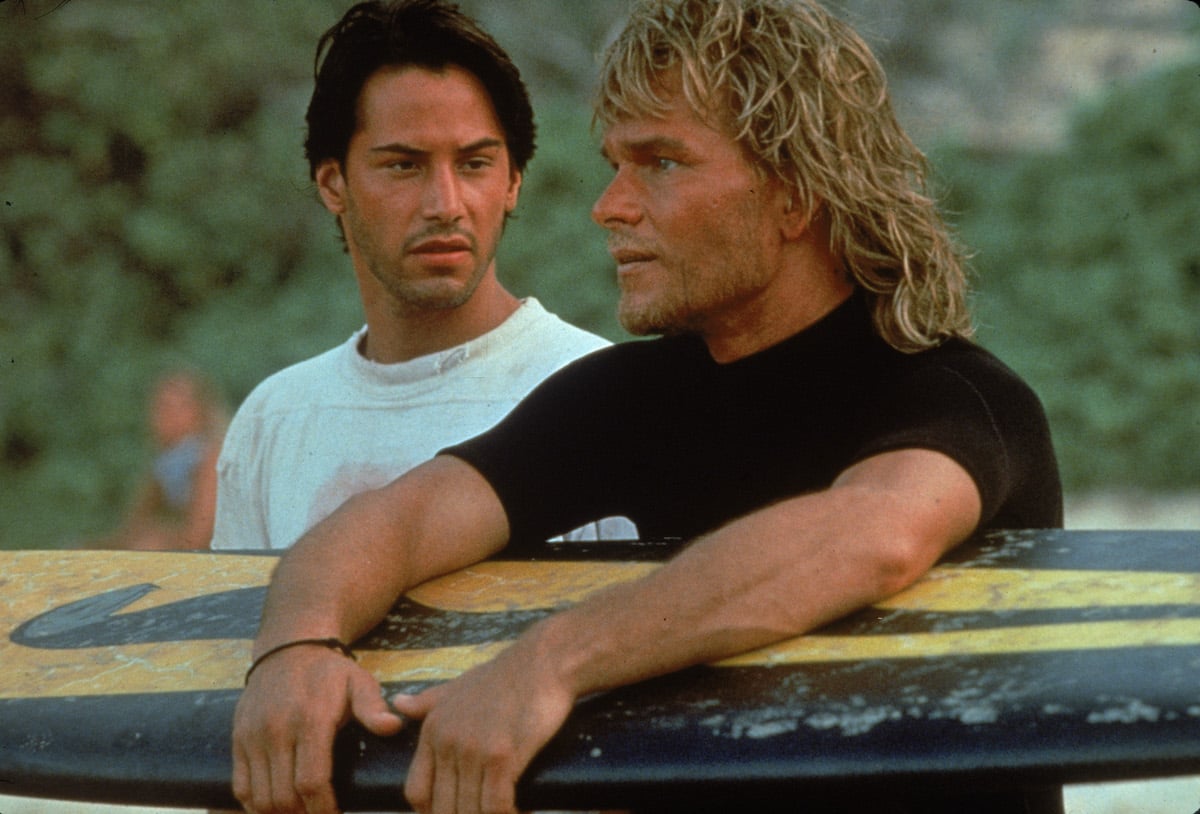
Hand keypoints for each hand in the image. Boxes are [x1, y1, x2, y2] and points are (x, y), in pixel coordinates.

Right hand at [231, 646, 402, 813]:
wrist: (287, 649)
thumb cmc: (329, 672)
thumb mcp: (358, 681)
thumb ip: (373, 707)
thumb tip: (394, 727)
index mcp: (310, 719)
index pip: (312, 781)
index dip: (323, 809)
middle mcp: (277, 729)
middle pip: (285, 796)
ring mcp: (253, 736)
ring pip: (261, 797)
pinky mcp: (238, 739)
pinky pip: (241, 787)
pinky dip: (255, 806)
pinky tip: (276, 809)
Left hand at [392, 647, 575, 813]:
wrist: (543, 662)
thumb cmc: (504, 676)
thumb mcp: (457, 686)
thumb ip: (427, 701)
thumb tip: (398, 703)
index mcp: (433, 730)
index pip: (416, 791)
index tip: (453, 813)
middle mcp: (447, 742)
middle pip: (442, 808)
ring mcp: (473, 750)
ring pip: (469, 811)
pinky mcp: (502, 756)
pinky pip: (495, 806)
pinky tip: (518, 812)